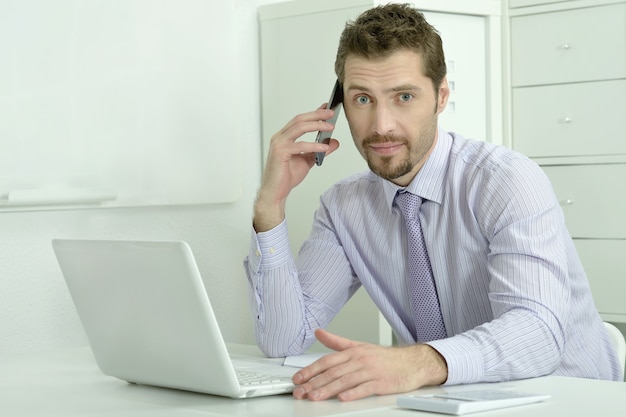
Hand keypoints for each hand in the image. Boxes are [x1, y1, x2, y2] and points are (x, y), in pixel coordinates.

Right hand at [254, 105, 339, 231]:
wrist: (276, 192)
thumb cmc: (287, 177)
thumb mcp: (309, 160)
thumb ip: (320, 150)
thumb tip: (333, 142)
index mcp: (285, 137)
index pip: (300, 120)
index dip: (314, 112)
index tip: (326, 108)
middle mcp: (280, 137)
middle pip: (300, 119)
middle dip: (317, 115)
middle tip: (331, 114)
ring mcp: (278, 144)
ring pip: (299, 127)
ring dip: (316, 125)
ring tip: (330, 127)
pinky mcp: (280, 153)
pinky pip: (299, 145)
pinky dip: (313, 145)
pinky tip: (324, 147)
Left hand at [292, 329, 447, 400]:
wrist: (411, 362)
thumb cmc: (384, 357)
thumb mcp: (358, 346)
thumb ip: (336, 342)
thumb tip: (318, 332)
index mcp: (352, 352)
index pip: (327, 361)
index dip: (310, 370)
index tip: (298, 379)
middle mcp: (360, 360)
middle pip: (333, 372)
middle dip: (314, 383)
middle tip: (300, 392)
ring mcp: (371, 371)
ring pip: (345, 380)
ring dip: (328, 389)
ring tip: (314, 397)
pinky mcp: (382, 383)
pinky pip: (366, 388)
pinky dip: (354, 393)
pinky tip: (343, 397)